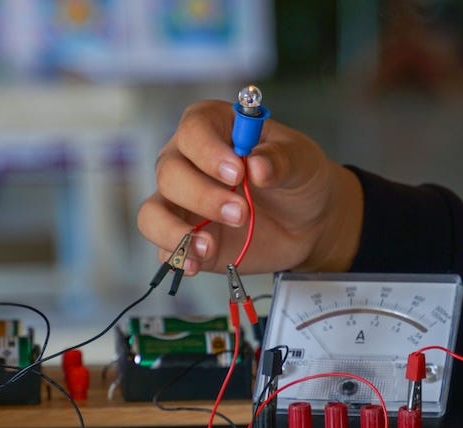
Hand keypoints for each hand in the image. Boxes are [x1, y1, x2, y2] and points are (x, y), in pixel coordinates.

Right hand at [137, 100, 363, 274]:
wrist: (308, 221)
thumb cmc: (298, 177)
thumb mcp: (301, 161)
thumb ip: (281, 160)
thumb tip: (257, 166)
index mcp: (214, 128)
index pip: (193, 130)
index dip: (209, 151)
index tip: (237, 172)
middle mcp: (188, 161)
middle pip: (169, 173)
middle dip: (203, 196)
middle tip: (241, 213)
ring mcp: (183, 202)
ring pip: (153, 213)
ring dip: (177, 232)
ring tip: (209, 246)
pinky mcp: (186, 238)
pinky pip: (164, 248)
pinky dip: (177, 257)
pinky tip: (198, 264)